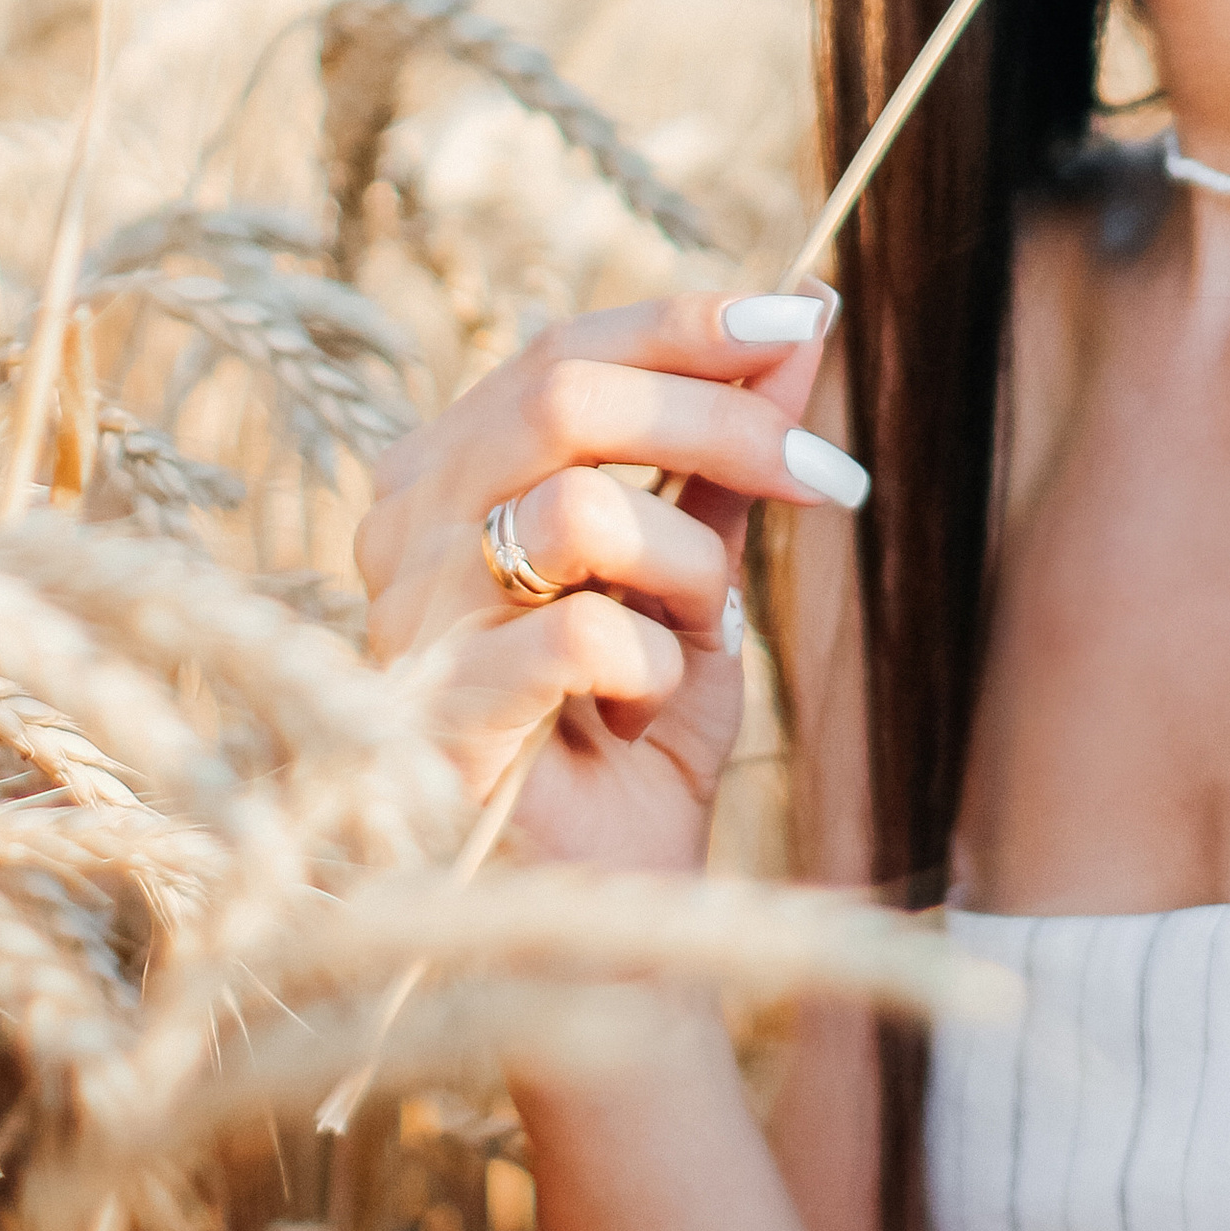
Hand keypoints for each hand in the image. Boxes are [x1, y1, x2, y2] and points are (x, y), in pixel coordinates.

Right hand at [355, 289, 857, 871]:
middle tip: (825, 483)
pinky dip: (652, 666)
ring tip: (694, 641)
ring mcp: (404, 621)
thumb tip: (802, 315)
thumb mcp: (695, 574)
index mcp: (452, 474)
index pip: (562, 348)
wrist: (605, 915)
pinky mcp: (430, 717)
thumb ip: (727, 452)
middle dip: (720, 424)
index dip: (686, 323)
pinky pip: (580, 634)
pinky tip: (639, 712)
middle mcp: (404, 527)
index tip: (801, 321)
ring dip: (687, 572)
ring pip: (582, 509)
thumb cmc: (631, 738)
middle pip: (566, 395)